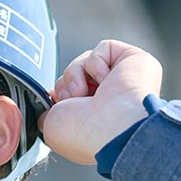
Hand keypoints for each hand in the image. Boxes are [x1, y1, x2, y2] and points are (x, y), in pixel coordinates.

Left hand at [38, 40, 162, 164]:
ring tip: (84, 93)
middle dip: (65, 85)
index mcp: (92, 114)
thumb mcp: (52, 128)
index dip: (58, 93)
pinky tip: (106, 81)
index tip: (57, 103)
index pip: (69, 91)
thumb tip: (46, 108)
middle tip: (74, 100)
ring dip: (76, 74)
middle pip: (73, 74)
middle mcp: (108, 96)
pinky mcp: (134, 60)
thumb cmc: (85, 133)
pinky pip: (103, 48)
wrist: (112, 127)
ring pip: (84, 60)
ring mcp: (123, 78)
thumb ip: (46, 115)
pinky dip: (96, 63)